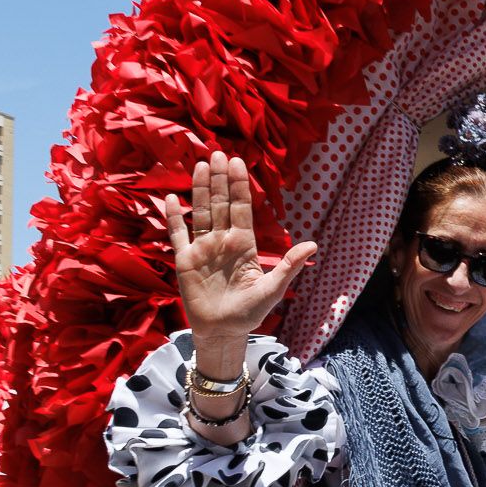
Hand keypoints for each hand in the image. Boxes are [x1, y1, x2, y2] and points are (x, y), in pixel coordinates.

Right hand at [161, 153, 317, 368]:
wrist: (223, 332)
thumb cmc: (250, 312)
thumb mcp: (273, 289)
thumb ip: (289, 265)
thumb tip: (313, 244)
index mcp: (243, 244)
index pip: (241, 208)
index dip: (239, 186)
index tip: (239, 163)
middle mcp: (222, 241)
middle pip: (220, 204)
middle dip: (219, 179)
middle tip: (217, 153)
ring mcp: (202, 249)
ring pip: (200, 213)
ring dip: (199, 190)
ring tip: (200, 165)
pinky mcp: (185, 261)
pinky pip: (178, 234)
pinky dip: (174, 217)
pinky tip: (172, 199)